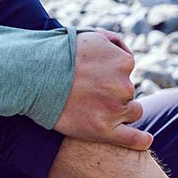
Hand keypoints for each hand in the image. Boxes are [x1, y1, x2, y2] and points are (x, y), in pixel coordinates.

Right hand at [52, 29, 152, 149]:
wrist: (31, 75)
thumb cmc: (58, 54)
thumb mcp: (89, 36)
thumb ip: (112, 43)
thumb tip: (125, 53)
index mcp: (124, 62)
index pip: (126, 70)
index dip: (110, 73)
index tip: (92, 76)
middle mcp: (124, 85)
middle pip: (128, 92)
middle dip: (113, 92)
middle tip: (87, 92)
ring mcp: (115, 109)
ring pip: (131, 112)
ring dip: (120, 112)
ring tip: (94, 109)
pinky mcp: (103, 130)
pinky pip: (132, 138)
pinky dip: (140, 140)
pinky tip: (146, 141)